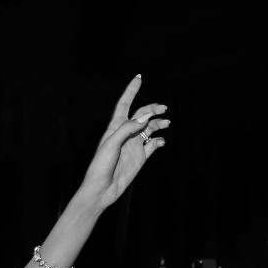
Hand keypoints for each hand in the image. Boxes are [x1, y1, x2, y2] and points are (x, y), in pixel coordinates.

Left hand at [78, 75, 168, 210]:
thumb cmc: (100, 166)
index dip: (131, 91)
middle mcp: (126, 134)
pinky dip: (159, 141)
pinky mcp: (139, 158)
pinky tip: (161, 141)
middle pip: (141, 115)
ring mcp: (133, 146)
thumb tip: (145, 117)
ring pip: (149, 128)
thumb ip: (127, 128)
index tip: (139, 77)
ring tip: (167, 123)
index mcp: (115, 128)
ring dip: (158, 124)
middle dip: (152, 108)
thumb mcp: (111, 144)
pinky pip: (153, 145)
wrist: (101, 190)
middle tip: (163, 108)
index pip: (124, 104)